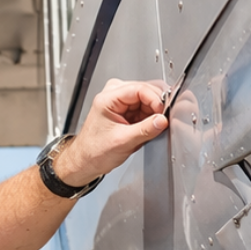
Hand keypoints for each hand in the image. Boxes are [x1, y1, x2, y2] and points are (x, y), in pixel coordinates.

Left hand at [53, 79, 169, 186]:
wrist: (86, 160)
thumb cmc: (94, 151)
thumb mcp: (123, 142)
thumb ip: (146, 130)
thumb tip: (163, 120)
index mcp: (108, 98)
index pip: (140, 88)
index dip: (156, 99)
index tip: (164, 112)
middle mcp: (114, 94)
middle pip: (146, 89)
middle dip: (158, 104)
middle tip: (164, 119)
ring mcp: (121, 100)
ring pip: (148, 98)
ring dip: (155, 111)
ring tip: (154, 126)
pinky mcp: (127, 108)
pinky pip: (146, 107)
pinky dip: (152, 116)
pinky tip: (150, 126)